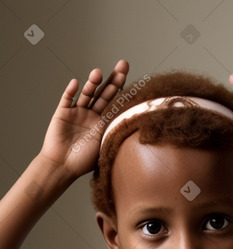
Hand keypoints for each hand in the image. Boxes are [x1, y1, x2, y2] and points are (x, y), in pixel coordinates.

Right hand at [40, 60, 128, 177]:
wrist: (62, 167)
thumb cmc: (84, 161)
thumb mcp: (105, 145)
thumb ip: (116, 132)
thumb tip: (138, 125)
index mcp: (103, 122)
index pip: (115, 102)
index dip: (123, 89)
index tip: (132, 78)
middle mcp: (91, 114)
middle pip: (104, 93)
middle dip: (114, 79)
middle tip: (123, 65)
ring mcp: (77, 112)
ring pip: (87, 94)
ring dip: (92, 83)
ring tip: (98, 74)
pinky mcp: (62, 113)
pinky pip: (67, 99)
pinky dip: (70, 91)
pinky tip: (76, 83)